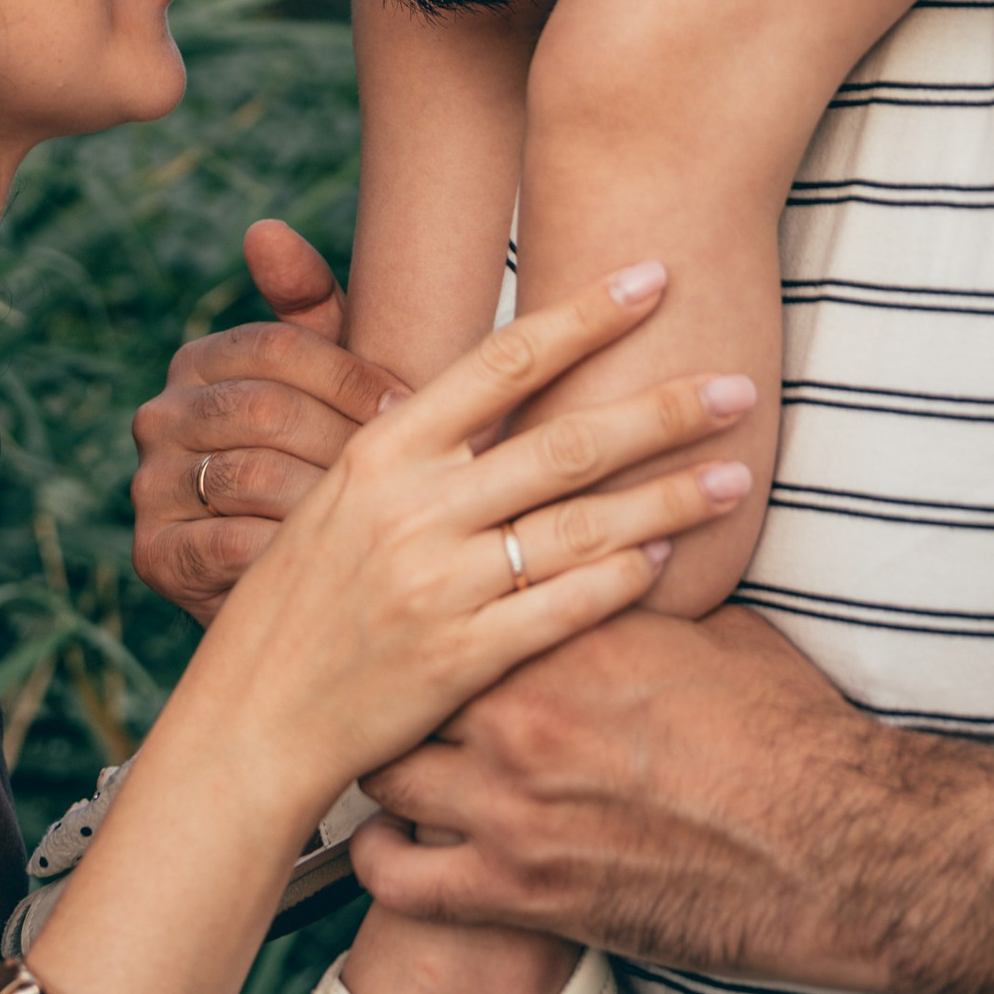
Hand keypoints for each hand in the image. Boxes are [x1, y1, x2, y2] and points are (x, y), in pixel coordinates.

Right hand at [132, 221, 403, 622]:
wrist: (303, 590)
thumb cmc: (329, 463)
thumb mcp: (331, 384)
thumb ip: (313, 307)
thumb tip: (263, 229)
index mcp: (198, 361)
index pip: (274, 347)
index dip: (350, 376)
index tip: (412, 407)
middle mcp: (158, 416)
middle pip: (262, 409)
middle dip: (344, 440)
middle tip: (410, 471)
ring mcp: (147, 486)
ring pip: (249, 475)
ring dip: (326, 498)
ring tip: (387, 517)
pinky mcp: (152, 554)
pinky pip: (229, 544)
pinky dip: (292, 554)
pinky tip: (341, 564)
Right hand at [183, 269, 757, 824]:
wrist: (254, 716)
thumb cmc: (297, 597)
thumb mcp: (332, 496)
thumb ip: (411, 440)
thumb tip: (488, 381)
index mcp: (381, 450)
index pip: (503, 361)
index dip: (586, 315)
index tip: (654, 277)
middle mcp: (414, 507)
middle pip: (565, 441)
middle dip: (663, 409)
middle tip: (740, 387)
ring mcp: (440, 584)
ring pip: (580, 526)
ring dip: (669, 498)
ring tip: (736, 477)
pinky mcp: (464, 658)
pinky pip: (565, 608)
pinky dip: (623, 578)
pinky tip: (670, 557)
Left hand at [350, 605, 911, 987]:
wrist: (835, 843)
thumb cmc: (784, 730)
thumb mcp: (706, 629)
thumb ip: (628, 596)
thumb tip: (611, 552)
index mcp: (564, 632)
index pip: (456, 594)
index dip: (436, 600)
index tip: (425, 603)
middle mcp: (521, 712)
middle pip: (405, 679)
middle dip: (400, 681)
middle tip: (398, 684)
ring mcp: (513, 806)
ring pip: (387, 770)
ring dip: (388, 760)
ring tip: (391, 754)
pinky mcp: (521, 892)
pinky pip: (401, 880)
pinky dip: (383, 861)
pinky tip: (392, 843)